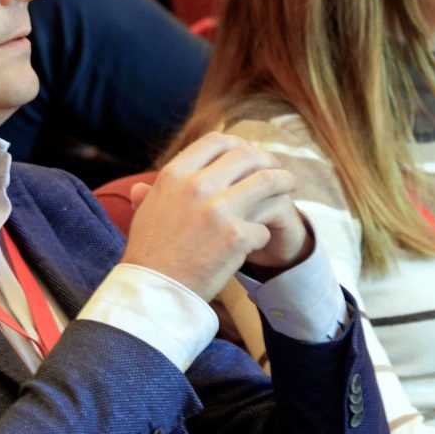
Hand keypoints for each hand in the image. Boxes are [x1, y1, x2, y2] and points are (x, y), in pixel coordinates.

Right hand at [119, 132, 298, 296]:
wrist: (154, 291)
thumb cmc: (148, 254)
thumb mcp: (144, 213)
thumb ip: (151, 194)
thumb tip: (142, 186)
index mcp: (175, 175)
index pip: (215, 142)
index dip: (237, 144)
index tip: (248, 154)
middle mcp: (197, 186)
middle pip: (246, 156)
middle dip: (267, 159)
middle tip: (277, 169)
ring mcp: (218, 210)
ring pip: (267, 182)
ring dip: (284, 181)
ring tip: (292, 185)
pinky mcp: (236, 237)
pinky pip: (264, 227)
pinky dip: (262, 234)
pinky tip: (257, 242)